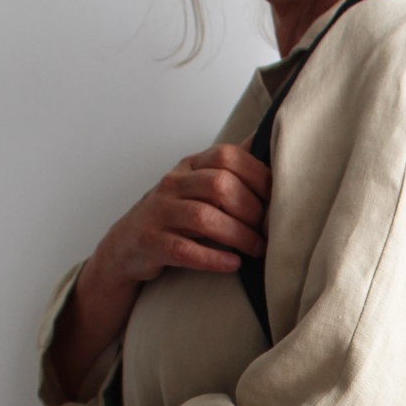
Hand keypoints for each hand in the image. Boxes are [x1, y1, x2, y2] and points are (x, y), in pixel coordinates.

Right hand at [48, 140, 272, 399]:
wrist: (128, 246)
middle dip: (252, 211)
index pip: (227, 156)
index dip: (258, 177)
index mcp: (190, 166)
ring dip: (238, 236)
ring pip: (204, 217)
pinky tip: (234, 265)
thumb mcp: (200, 185)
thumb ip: (231, 168)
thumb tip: (267, 140)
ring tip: (257, 250)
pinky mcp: (151, 243)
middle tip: (270, 233)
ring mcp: (159, 213)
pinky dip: (213, 259)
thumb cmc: (177, 216)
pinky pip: (184, 250)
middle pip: (219, 186)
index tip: (278, 200)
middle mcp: (173, 184)